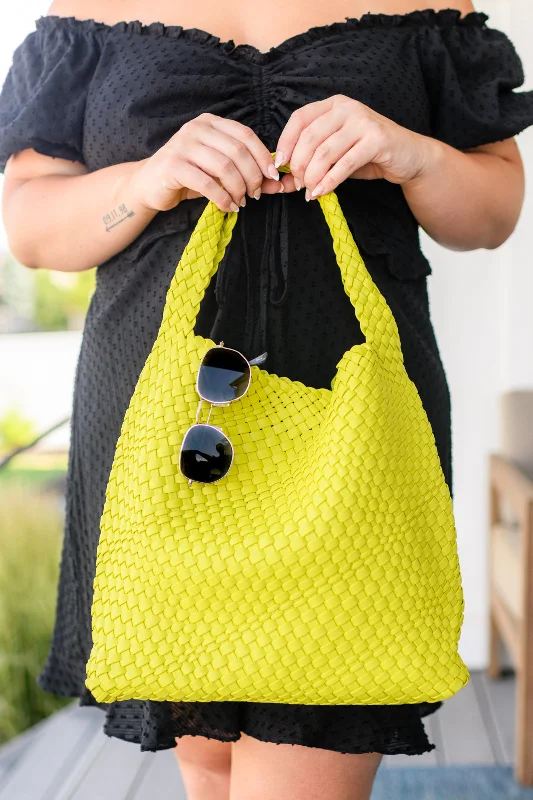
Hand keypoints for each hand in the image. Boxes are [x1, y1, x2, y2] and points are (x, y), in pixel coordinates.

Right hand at [129, 113, 282, 212]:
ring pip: (224, 167)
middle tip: (254, 195)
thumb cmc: (188, 177)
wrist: (149, 185)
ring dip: (238, 188)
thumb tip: (279, 185)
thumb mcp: (220, 173)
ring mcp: (183, 145)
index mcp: (210, 122)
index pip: (246, 135)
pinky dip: (222, 198)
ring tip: (241, 202)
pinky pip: (207, 183)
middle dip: (252, 176)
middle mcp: (196, 128)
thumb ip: (249, 175)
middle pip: (238, 151)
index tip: (272, 177)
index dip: (263, 157)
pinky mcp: (173, 165)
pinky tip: (227, 206)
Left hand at [273, 95, 434, 199]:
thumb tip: (283, 179)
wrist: (408, 156)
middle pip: (309, 137)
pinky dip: (329, 181)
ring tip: (310, 191)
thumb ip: (312, 159)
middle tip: (299, 185)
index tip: (279, 165)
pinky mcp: (377, 139)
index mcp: (334, 105)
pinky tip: (322, 192)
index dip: (285, 143)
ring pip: (325, 152)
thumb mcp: (336, 153)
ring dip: (313, 176)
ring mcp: (363, 122)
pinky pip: (344, 164)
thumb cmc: (367, 155)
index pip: (300, 119)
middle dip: (299, 165)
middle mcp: (347, 108)